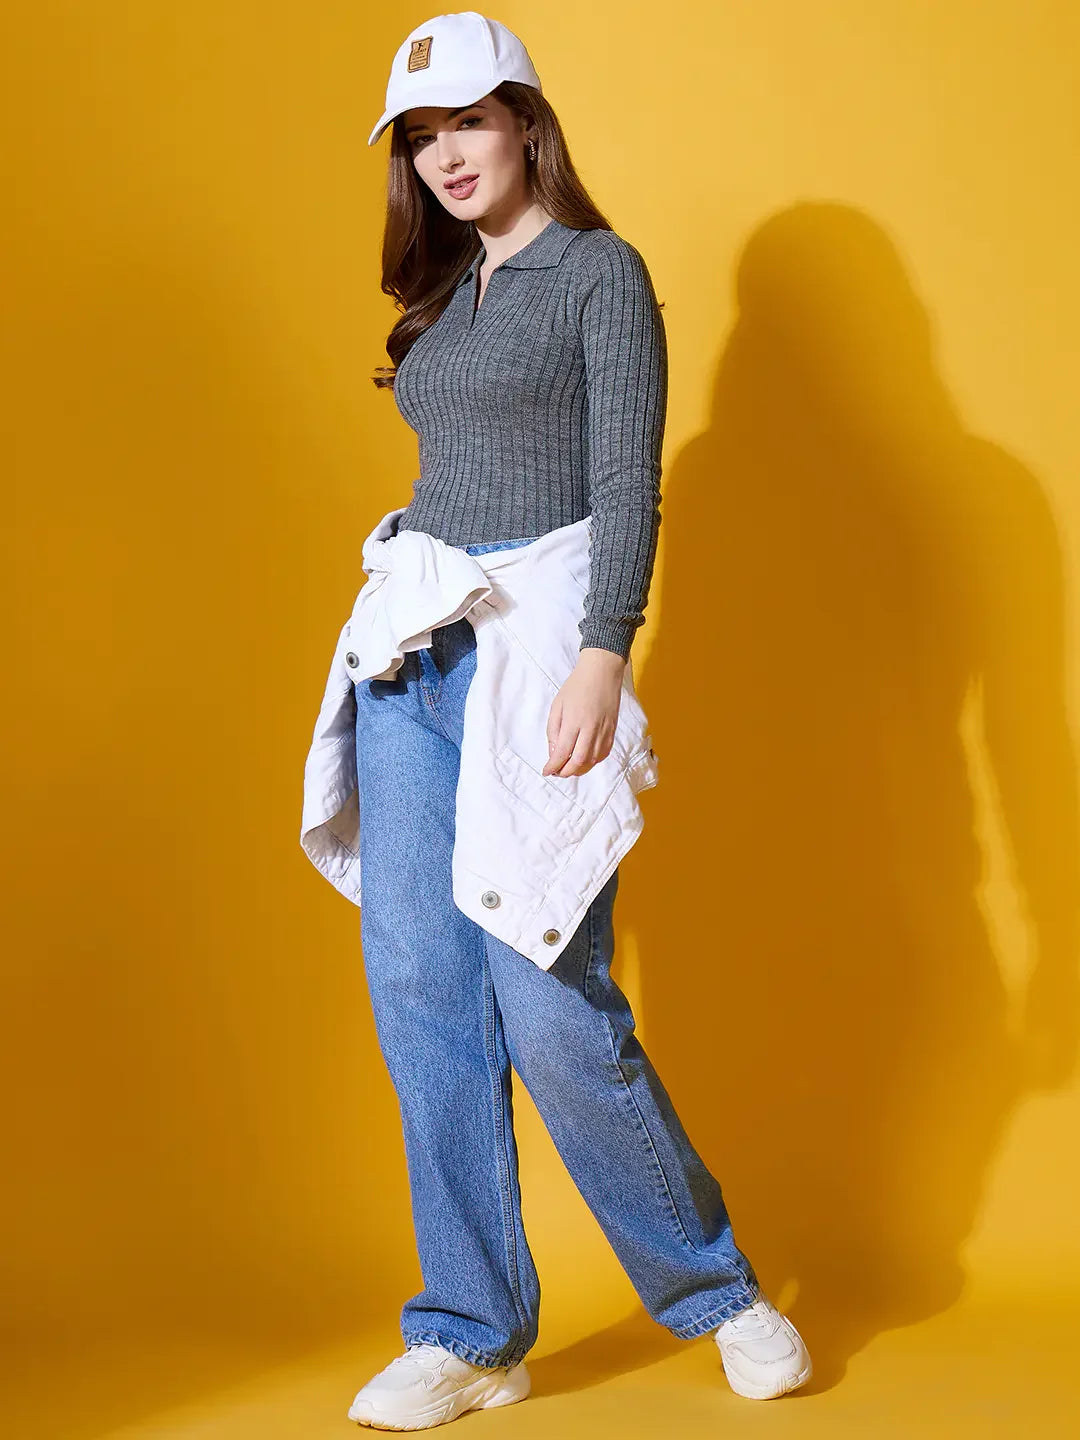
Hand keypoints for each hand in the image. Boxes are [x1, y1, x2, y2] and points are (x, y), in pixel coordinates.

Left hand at [542, 647, 626, 777]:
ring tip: (569, 768)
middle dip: (566, 772)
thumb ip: (553, 730)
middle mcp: (590, 728)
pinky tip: (585, 760)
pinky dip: (593, 761)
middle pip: (579, 761)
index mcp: (574, 721)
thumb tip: (554, 752)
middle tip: (557, 772)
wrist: (602, 672)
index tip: (547, 771)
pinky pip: (603, 753)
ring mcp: (604, 730)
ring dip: (579, 769)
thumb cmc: (577, 686)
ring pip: (592, 760)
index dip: (553, 766)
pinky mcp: (612, 730)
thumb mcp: (557, 705)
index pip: (562, 752)